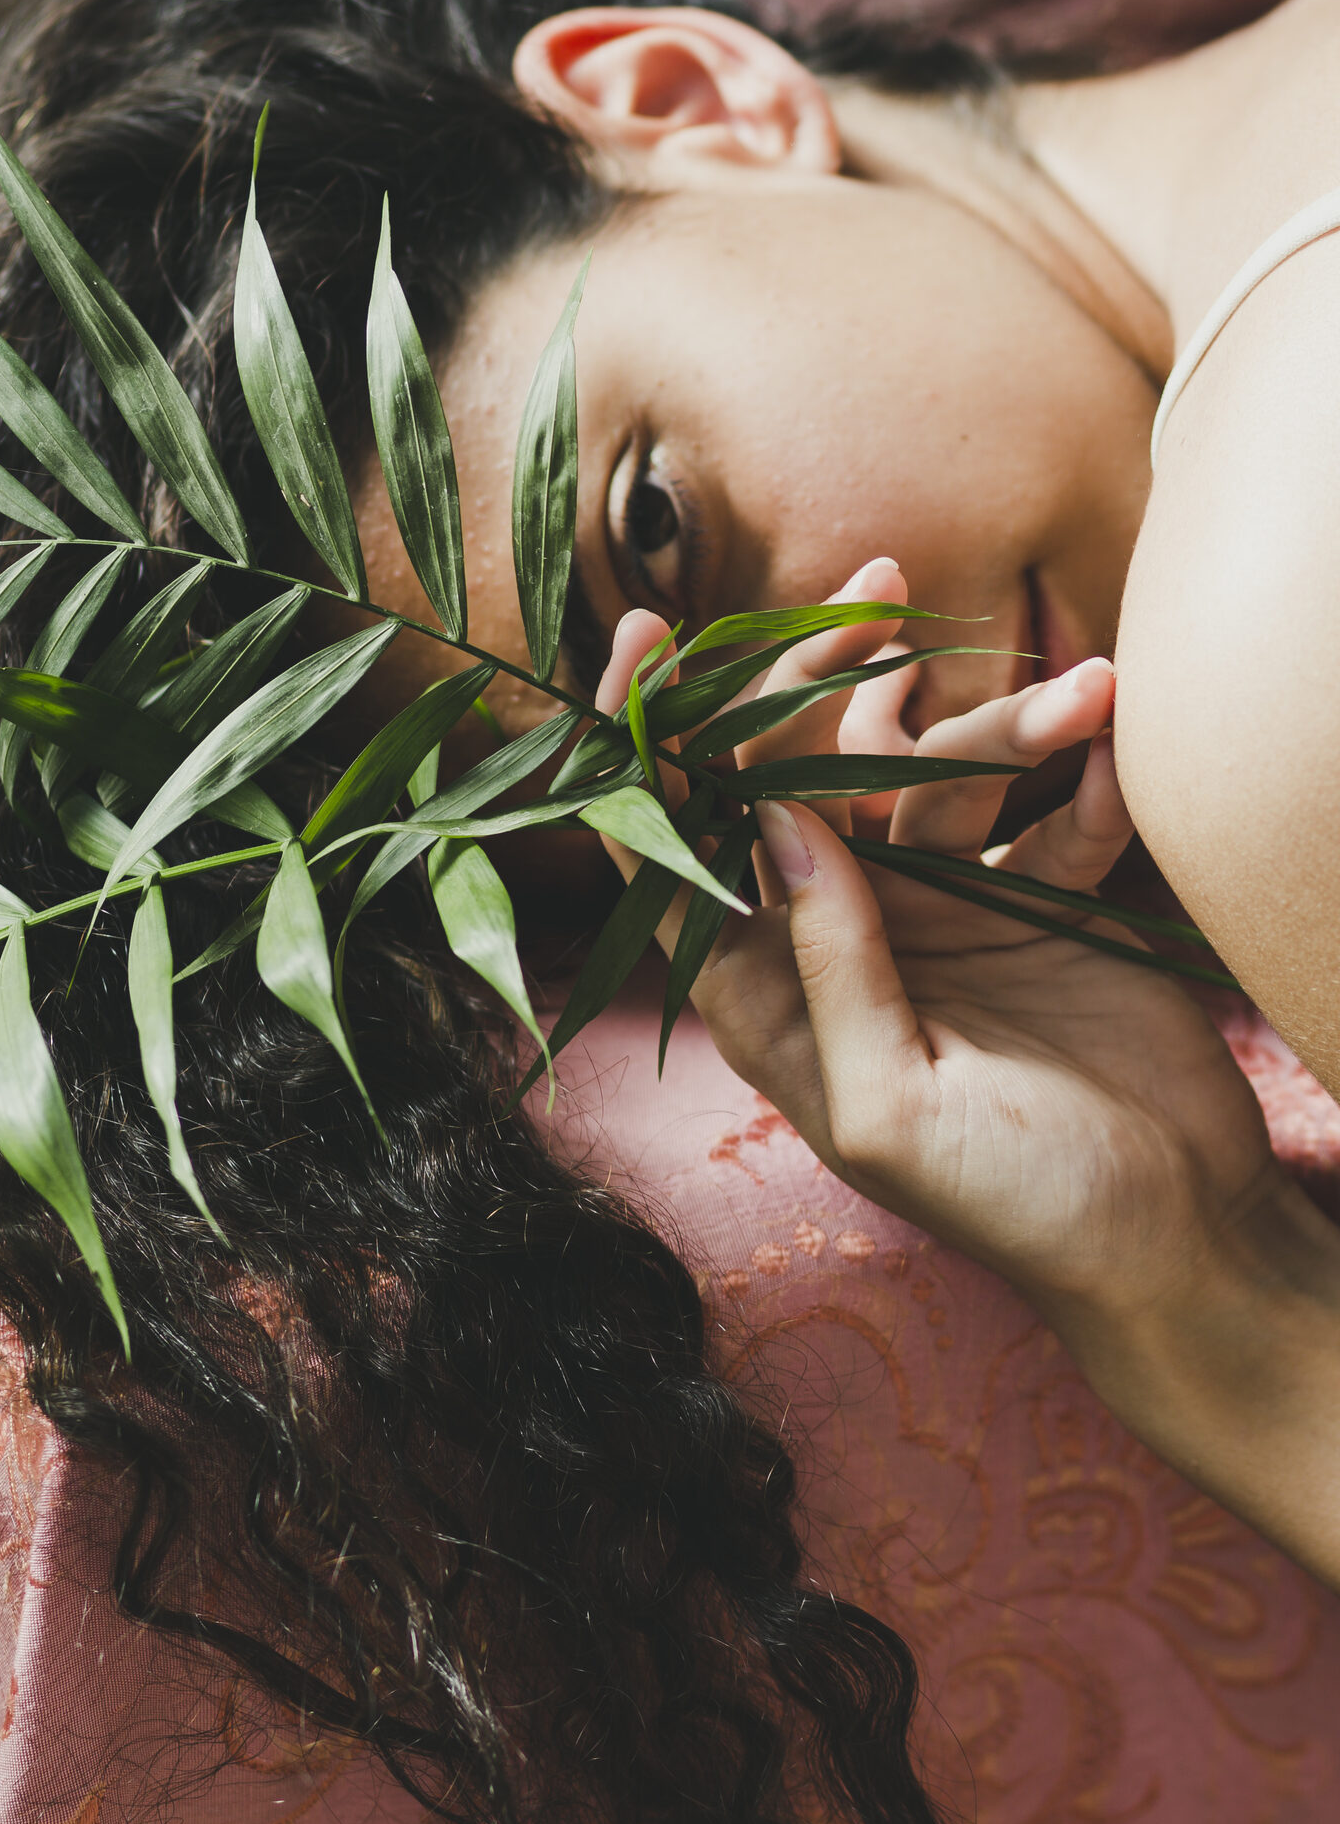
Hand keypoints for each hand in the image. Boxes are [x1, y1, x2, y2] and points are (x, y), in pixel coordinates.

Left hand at [597, 569, 1339, 1584]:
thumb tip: (768, 820)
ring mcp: (933, 907)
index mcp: (765, 992)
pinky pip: (1041, 804)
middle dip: (826, 677)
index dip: (647, 745)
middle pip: (798, 777)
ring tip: (1086, 688)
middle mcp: (832, 933)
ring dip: (1000, 722)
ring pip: (931, 775)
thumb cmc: (1018, 1206)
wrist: (1177, 1236)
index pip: (676, 850)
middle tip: (881, 587)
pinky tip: (1118, 732)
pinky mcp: (1027, 898)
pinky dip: (1078, 768)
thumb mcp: (895, 1109)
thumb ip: (828, 966)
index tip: (648, 635)